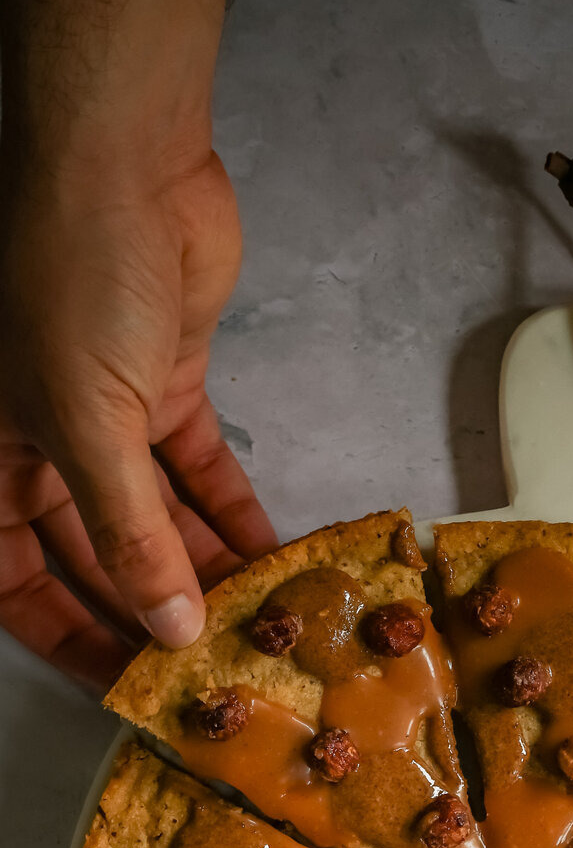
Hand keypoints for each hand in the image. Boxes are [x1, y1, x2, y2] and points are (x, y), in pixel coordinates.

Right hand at [0, 150, 276, 687]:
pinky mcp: (165, 386)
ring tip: (257, 623)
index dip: (64, 635)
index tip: (124, 687)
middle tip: (212, 668)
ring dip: (203, 569)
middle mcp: (39, 445)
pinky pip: (196, 472)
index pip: (14, 577)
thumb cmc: (68, 279)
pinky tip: (272, 559)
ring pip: (154, 518)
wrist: (120, 160)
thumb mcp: (87, 425)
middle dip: (149, 611)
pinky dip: (232, 513)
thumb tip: (169, 629)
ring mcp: (106, 416)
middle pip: (92, 557)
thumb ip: (128, 534)